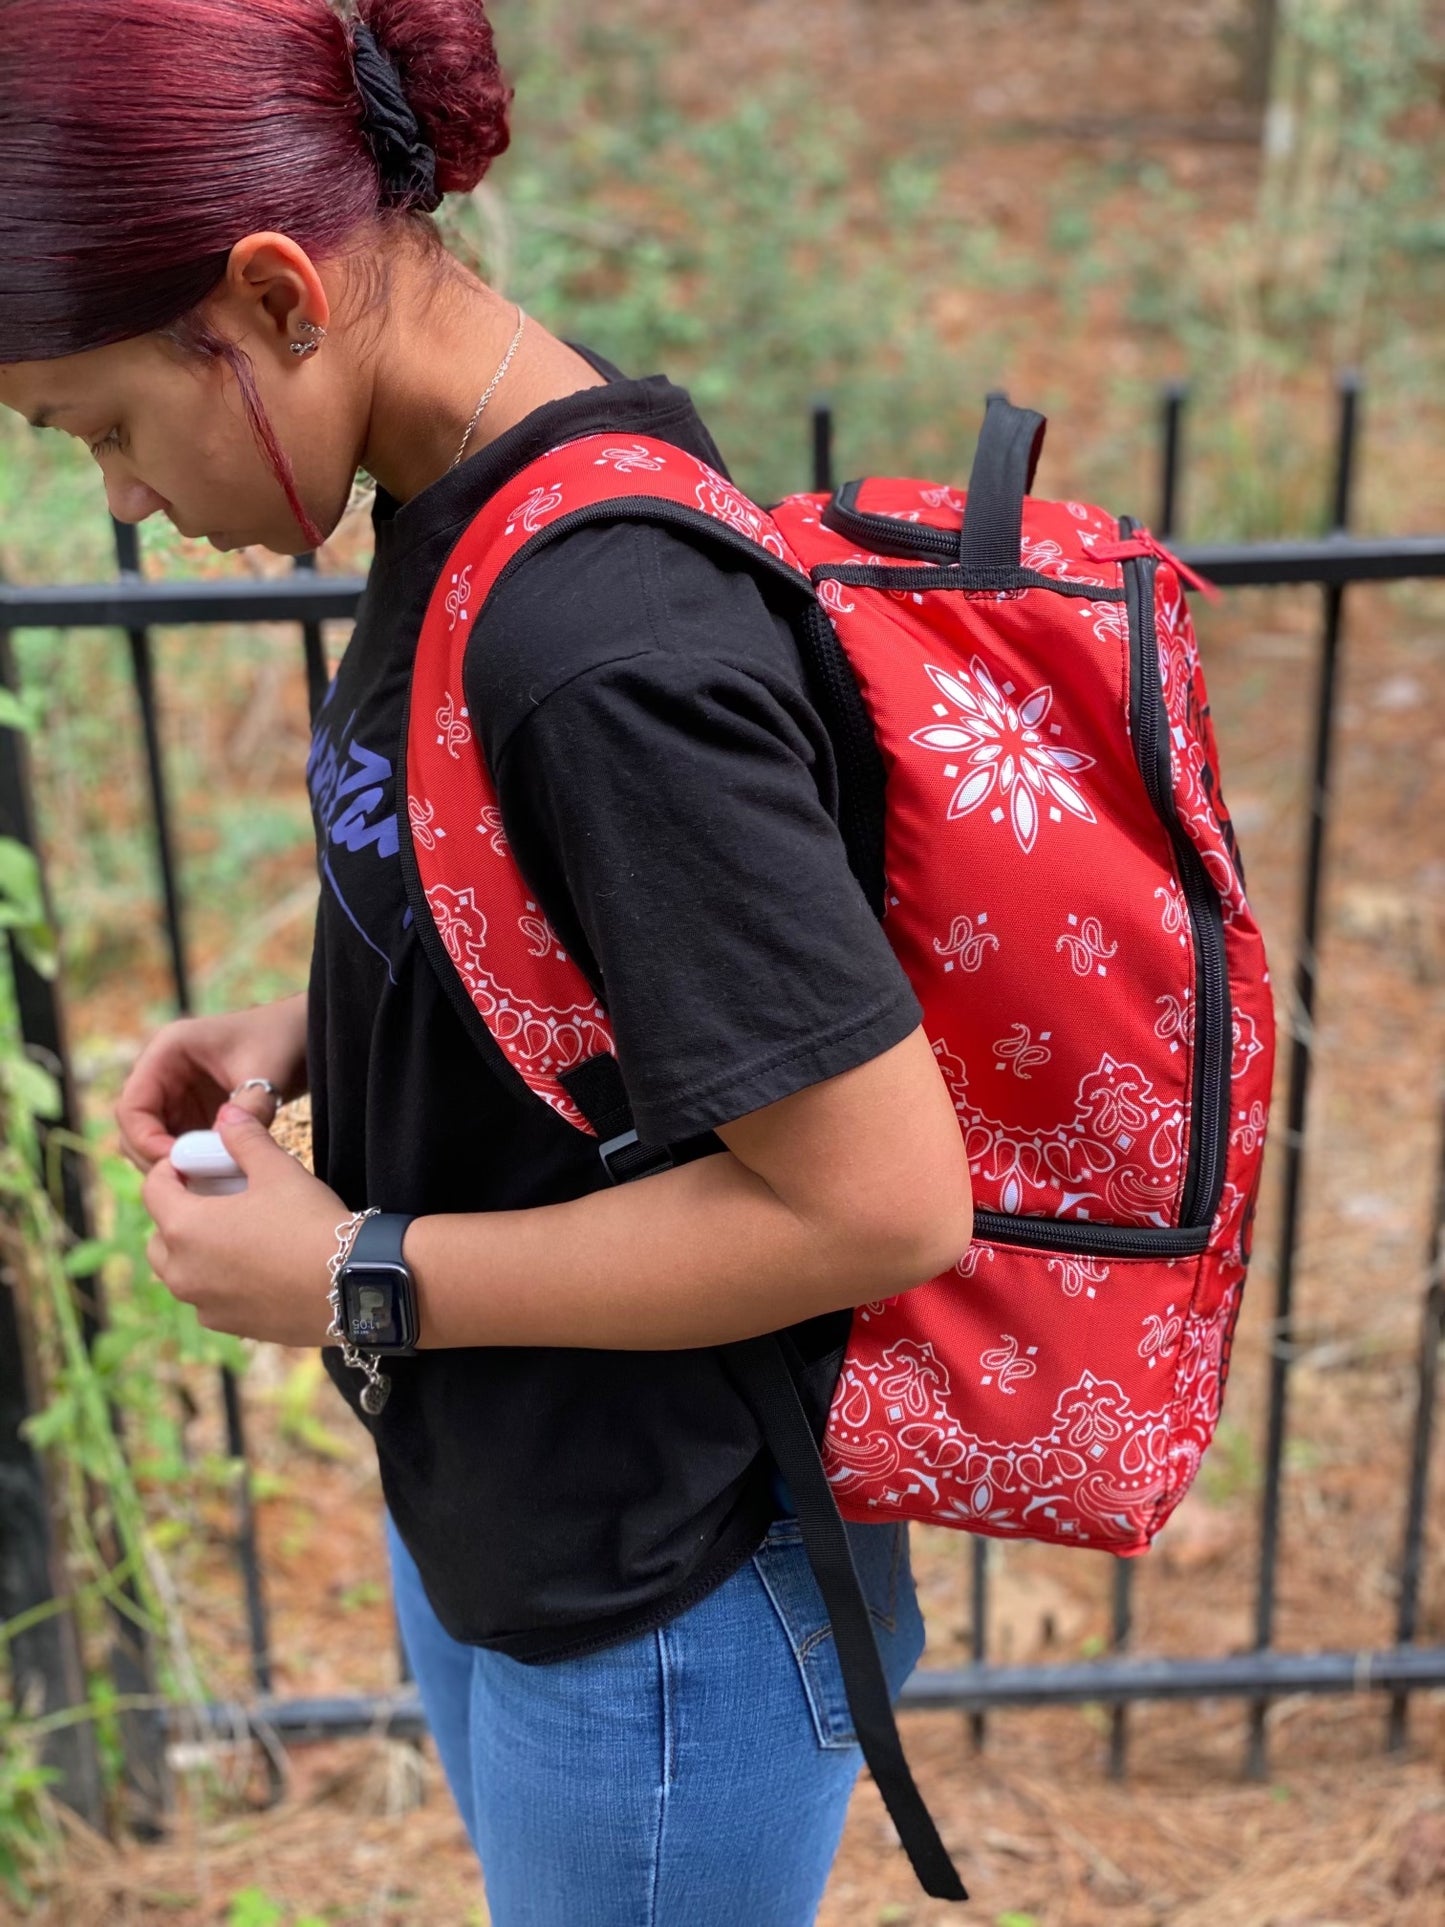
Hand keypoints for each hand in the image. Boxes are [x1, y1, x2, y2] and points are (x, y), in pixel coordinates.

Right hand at [117, 995, 308, 1173]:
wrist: (305, 1037)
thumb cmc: (283, 1040)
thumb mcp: (267, 1071)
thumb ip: (249, 1108)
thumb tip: (227, 1147)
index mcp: (168, 1051)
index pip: (132, 1106)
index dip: (145, 1140)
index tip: (177, 1165)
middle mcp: (163, 1073)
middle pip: (135, 1129)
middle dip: (155, 1158)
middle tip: (189, 1182)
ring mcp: (176, 1095)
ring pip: (153, 1142)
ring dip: (173, 1165)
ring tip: (206, 1183)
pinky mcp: (194, 1114)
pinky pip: (179, 1147)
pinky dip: (192, 1164)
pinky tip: (216, 1178)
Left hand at [141, 1104, 344, 1346]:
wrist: (351, 1285)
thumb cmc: (309, 1223)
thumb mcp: (278, 1170)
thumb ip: (245, 1139)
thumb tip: (227, 1114)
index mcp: (185, 1228)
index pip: (152, 1190)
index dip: (170, 1170)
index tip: (195, 1164)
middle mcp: (182, 1271)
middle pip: (158, 1237)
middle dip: (177, 1215)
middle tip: (214, 1200)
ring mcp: (203, 1304)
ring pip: (179, 1272)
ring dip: (194, 1251)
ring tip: (233, 1235)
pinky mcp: (228, 1325)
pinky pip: (207, 1298)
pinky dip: (218, 1281)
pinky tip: (254, 1267)